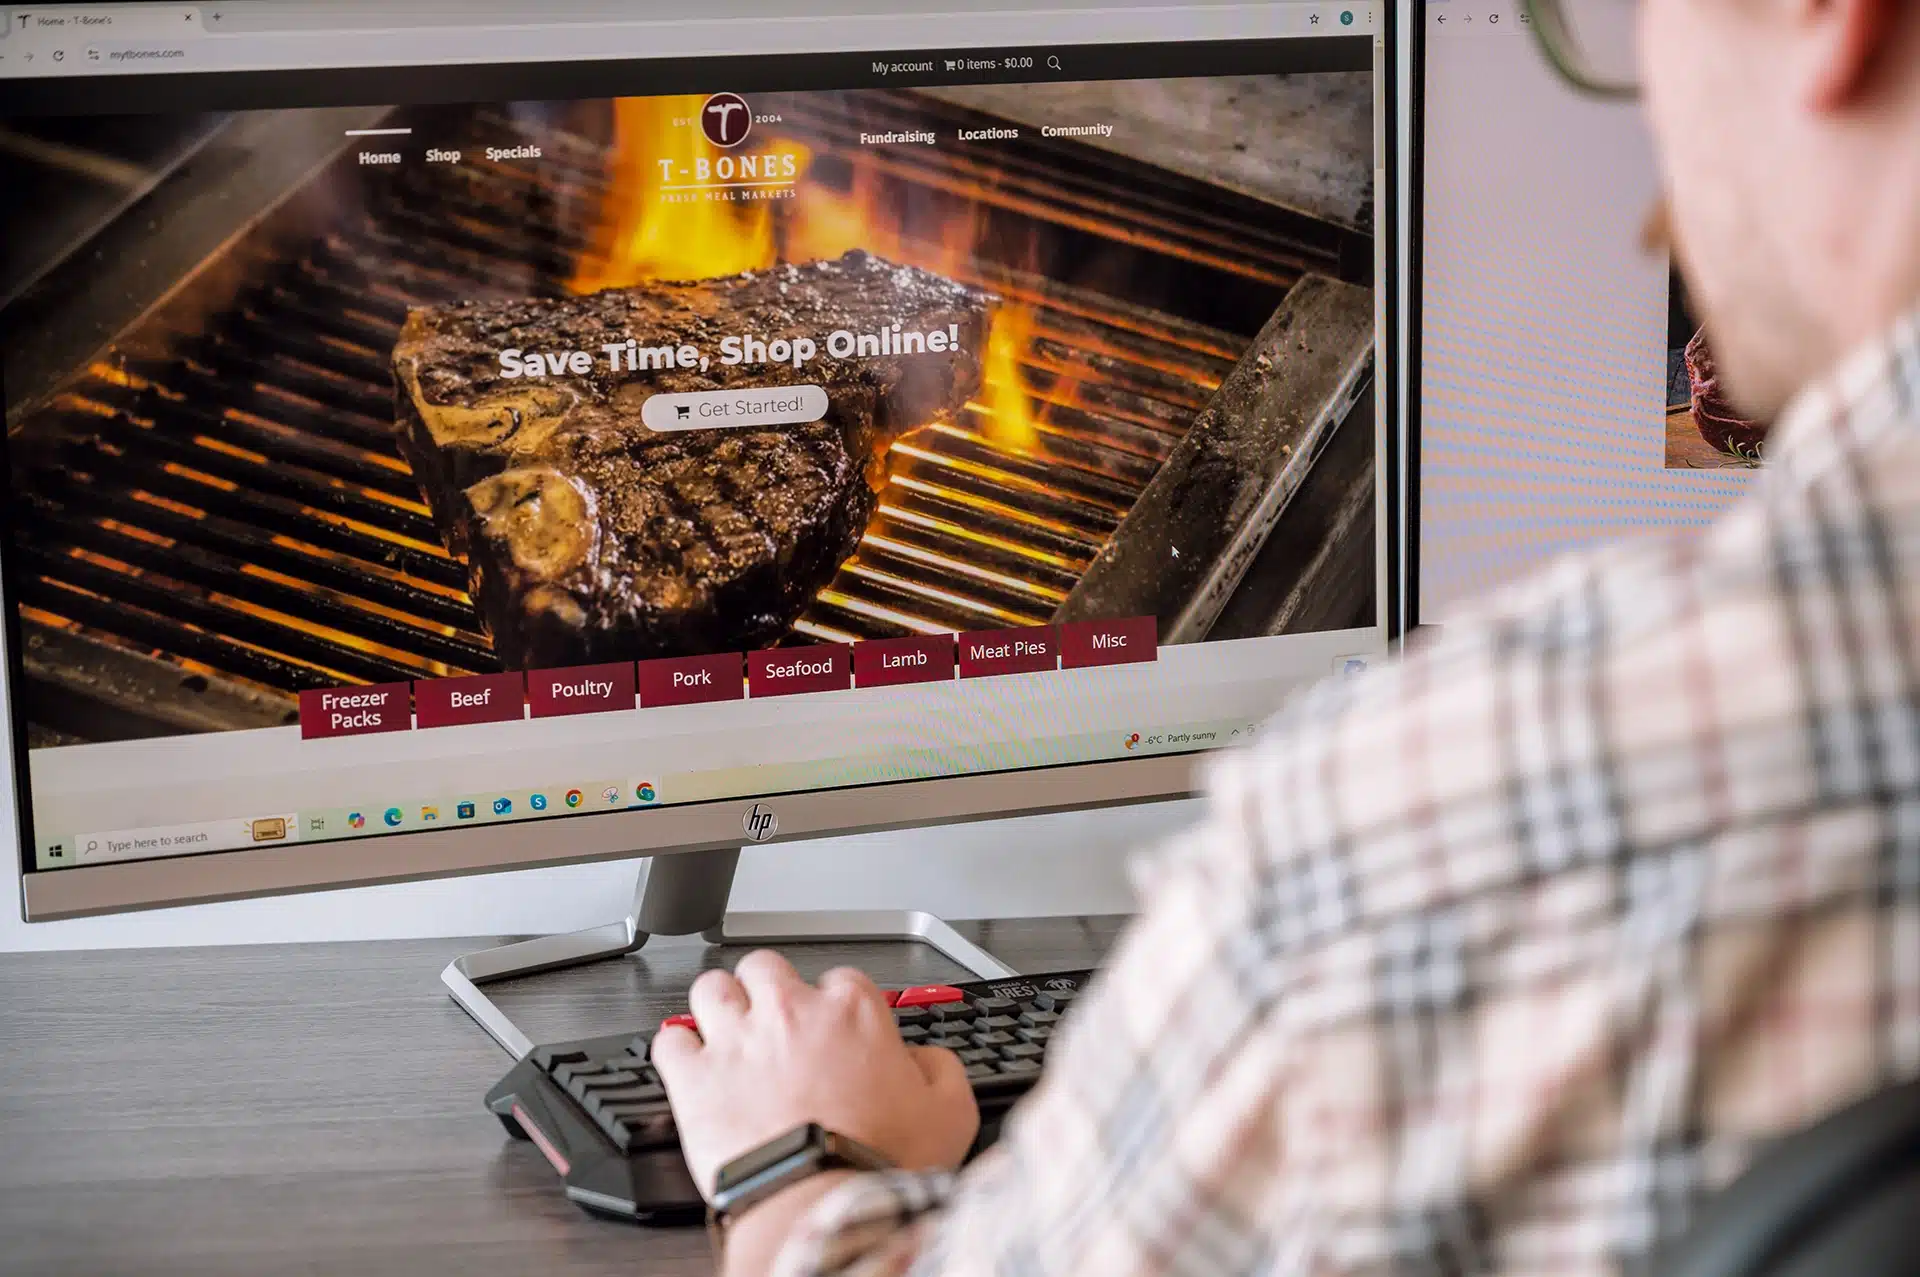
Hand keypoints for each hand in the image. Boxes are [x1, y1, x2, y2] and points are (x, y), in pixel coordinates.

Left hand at [651, 951, 979, 1203]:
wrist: (821, 1203)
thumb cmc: (878, 1163)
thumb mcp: (950, 1113)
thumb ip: (941, 1070)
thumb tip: (927, 1060)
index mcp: (852, 1012)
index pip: (841, 978)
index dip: (837, 1005)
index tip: (837, 1030)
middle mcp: (790, 1013)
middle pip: (765, 967)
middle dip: (767, 988)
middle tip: (774, 1019)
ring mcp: (737, 1041)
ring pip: (711, 988)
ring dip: (718, 1006)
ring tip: (726, 1030)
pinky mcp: (694, 1079)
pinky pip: (669, 1043)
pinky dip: (677, 1051)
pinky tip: (689, 1065)